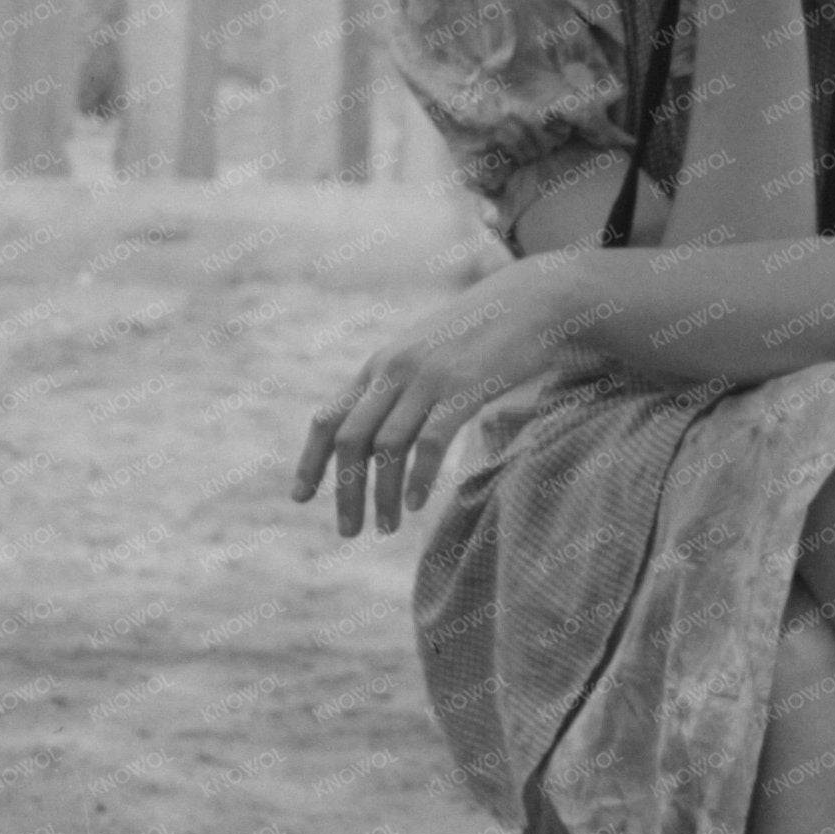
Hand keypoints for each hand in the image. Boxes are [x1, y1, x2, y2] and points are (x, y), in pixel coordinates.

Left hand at [292, 257, 589, 535]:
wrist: (533, 300)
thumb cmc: (484, 335)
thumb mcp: (429, 355)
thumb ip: (402, 386)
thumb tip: (384, 432)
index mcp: (379, 365)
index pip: (328, 419)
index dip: (309, 461)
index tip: (300, 498)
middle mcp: (393, 370)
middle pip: (350, 440)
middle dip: (345, 491)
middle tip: (348, 532)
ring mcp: (427, 377)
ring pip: (386, 446)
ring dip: (380, 495)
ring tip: (386, 528)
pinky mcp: (463, 386)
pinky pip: (430, 441)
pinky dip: (419, 477)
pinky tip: (417, 503)